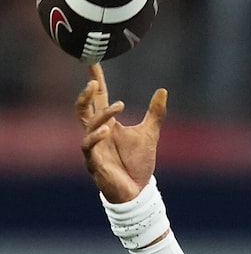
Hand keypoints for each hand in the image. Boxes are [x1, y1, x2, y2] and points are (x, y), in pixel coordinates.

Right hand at [76, 63, 165, 202]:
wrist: (138, 193)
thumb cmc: (139, 164)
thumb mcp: (150, 134)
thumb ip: (155, 113)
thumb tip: (163, 90)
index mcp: (107, 123)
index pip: (99, 97)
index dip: (95, 79)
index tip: (92, 61)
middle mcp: (96, 132)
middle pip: (84, 107)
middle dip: (87, 94)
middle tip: (93, 82)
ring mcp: (93, 146)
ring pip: (88, 124)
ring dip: (102, 114)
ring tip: (119, 106)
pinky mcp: (93, 162)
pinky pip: (88, 146)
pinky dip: (96, 136)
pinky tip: (107, 130)